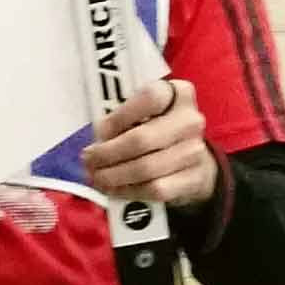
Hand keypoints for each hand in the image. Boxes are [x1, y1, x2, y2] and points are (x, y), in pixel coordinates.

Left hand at [82, 76, 219, 212]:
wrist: (193, 158)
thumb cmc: (158, 130)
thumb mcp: (142, 114)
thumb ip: (121, 120)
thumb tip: (99, 140)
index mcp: (177, 94)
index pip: (148, 99)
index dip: (118, 117)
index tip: (99, 132)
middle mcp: (189, 120)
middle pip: (142, 139)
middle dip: (107, 154)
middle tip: (89, 161)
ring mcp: (195, 151)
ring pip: (146, 169)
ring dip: (114, 176)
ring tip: (97, 177)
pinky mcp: (195, 179)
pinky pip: (155, 189)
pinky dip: (130, 191)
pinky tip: (115, 189)